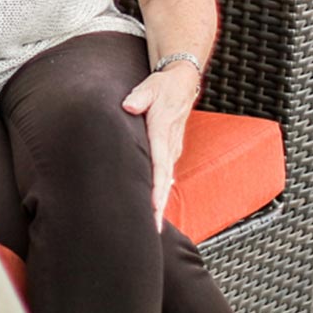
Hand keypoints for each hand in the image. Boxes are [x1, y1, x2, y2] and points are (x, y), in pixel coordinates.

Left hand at [122, 64, 200, 231]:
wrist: (182, 82)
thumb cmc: (164, 86)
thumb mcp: (151, 86)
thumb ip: (139, 97)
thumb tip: (130, 106)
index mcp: (163, 132)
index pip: (159, 165)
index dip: (156, 188)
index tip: (154, 208)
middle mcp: (170, 145)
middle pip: (164, 180)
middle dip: (159, 206)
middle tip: (154, 229)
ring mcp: (172, 149)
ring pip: (165, 179)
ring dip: (159, 201)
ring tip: (153, 225)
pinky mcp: (170, 149)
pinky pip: (164, 173)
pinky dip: (160, 189)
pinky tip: (155, 204)